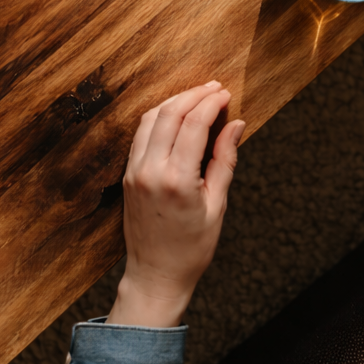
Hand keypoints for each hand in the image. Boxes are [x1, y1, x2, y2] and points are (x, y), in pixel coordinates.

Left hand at [105, 81, 244, 328]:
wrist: (156, 275)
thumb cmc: (192, 248)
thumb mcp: (217, 206)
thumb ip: (224, 160)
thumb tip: (237, 124)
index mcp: (177, 180)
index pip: (194, 123)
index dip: (211, 103)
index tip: (226, 94)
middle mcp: (150, 170)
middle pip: (170, 113)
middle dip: (194, 95)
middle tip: (215, 88)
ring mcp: (134, 171)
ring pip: (151, 118)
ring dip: (174, 101)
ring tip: (197, 95)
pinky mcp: (127, 174)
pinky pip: (141, 134)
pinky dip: (158, 117)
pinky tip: (175, 114)